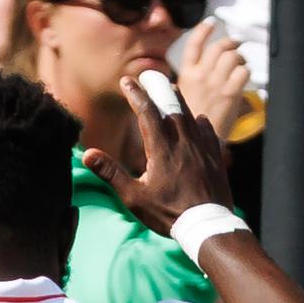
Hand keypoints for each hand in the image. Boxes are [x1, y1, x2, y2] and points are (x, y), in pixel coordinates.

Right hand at [82, 73, 233, 236]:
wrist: (207, 226)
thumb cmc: (168, 214)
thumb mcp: (134, 197)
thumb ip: (111, 173)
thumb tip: (87, 153)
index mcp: (161, 149)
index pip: (146, 112)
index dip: (136, 94)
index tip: (127, 81)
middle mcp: (183, 142)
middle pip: (170, 106)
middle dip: (157, 89)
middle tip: (149, 77)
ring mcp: (202, 149)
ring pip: (190, 115)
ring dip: (178, 101)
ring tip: (170, 90)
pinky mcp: (216, 158)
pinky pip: (209, 132)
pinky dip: (200, 122)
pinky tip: (198, 119)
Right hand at [173, 20, 249, 141]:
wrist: (196, 144)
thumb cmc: (189, 124)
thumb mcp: (178, 101)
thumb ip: (187, 85)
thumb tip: (196, 76)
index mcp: (186, 76)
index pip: (193, 45)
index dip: (203, 30)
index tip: (211, 22)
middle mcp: (200, 76)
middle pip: (217, 47)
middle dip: (230, 43)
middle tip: (236, 45)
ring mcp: (215, 84)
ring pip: (232, 56)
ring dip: (240, 57)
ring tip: (241, 62)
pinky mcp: (229, 94)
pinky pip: (242, 72)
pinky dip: (246, 72)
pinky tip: (244, 78)